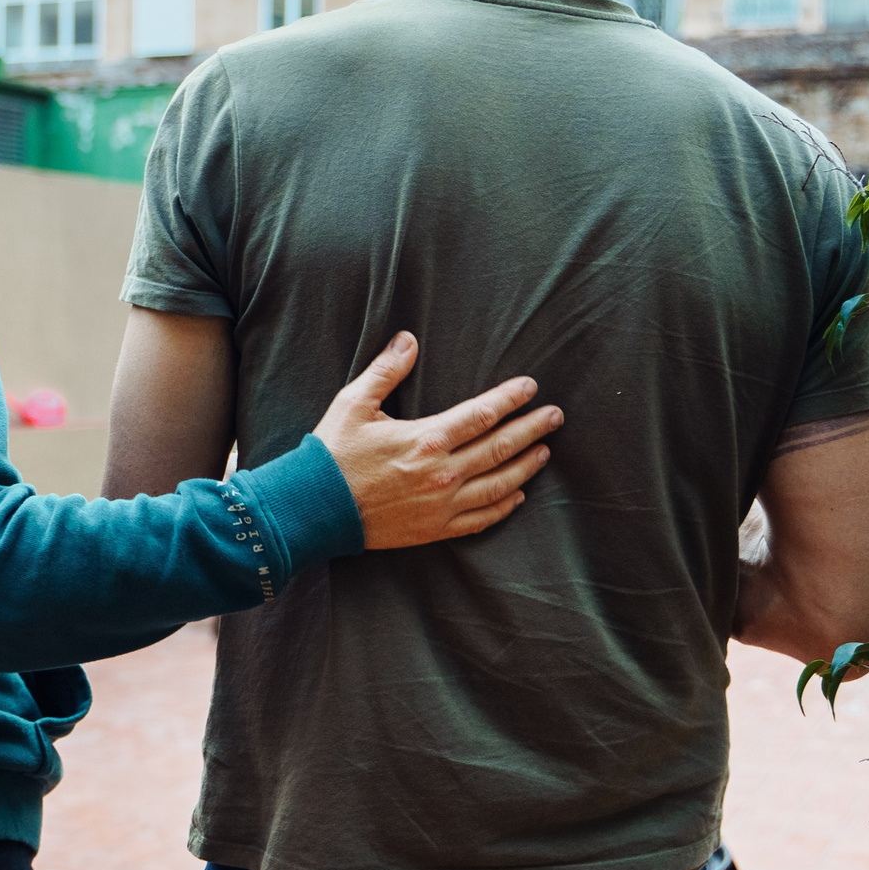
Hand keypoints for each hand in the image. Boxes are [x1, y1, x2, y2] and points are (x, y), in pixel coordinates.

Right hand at [313, 333, 561, 549]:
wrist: (312, 509)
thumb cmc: (332, 454)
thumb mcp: (353, 404)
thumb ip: (385, 371)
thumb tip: (408, 340)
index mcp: (425, 438)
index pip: (482, 414)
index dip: (510, 398)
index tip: (531, 387)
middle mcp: (441, 473)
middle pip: (500, 448)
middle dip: (532, 429)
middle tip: (556, 416)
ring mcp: (441, 505)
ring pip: (498, 484)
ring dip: (525, 466)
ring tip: (544, 451)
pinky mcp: (434, 529)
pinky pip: (479, 518)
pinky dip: (502, 506)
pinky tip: (516, 496)